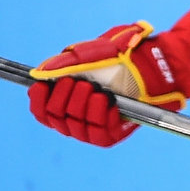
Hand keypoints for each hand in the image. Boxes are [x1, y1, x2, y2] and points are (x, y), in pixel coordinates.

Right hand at [27, 21, 182, 146]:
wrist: (151, 65)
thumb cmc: (119, 58)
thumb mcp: (88, 54)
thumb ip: (62, 64)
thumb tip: (38, 75)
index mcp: (67, 100)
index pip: (42, 111)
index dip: (38, 101)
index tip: (42, 86)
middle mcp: (78, 116)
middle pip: (56, 118)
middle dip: (64, 98)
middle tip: (81, 83)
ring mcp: (94, 127)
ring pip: (75, 127)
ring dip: (82, 105)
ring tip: (97, 89)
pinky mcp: (113, 135)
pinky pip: (98, 134)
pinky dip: (100, 116)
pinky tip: (107, 101)